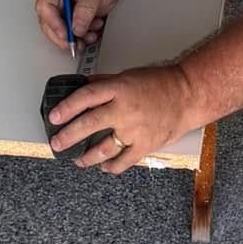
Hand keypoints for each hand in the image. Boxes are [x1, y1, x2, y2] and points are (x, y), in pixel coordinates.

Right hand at [35, 0, 121, 50]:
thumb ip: (85, 9)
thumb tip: (76, 28)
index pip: (45, 7)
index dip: (53, 23)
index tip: (65, 34)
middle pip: (48, 22)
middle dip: (62, 36)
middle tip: (74, 44)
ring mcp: (65, 8)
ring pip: (60, 30)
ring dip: (75, 38)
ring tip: (90, 35)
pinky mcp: (74, 16)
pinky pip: (73, 32)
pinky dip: (83, 36)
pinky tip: (93, 31)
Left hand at [47, 64, 193, 172]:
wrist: (188, 95)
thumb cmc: (159, 83)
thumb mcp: (128, 76)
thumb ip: (105, 84)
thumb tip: (81, 87)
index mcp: (119, 88)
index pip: (86, 96)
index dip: (67, 107)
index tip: (53, 117)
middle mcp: (125, 109)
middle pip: (90, 124)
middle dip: (69, 136)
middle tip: (57, 143)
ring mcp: (135, 130)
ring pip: (104, 148)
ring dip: (87, 157)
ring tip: (77, 160)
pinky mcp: (145, 144)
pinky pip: (124, 161)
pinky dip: (111, 166)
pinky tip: (104, 167)